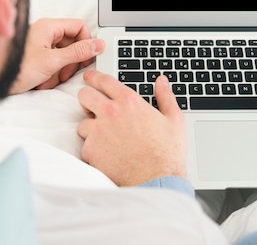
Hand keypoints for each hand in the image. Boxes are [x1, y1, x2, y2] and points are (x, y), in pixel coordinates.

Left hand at [9, 18, 104, 93]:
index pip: (79, 26)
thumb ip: (78, 52)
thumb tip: (97, 45)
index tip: (87, 58)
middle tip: (64, 73)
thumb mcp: (52, 61)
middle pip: (73, 42)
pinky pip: (54, 62)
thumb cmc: (16, 69)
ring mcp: (41, 44)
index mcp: (49, 27)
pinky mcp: (37, 56)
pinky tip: (41, 81)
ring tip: (49, 80)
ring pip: (64, 55)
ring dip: (60, 70)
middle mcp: (45, 32)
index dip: (86, 42)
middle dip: (71, 61)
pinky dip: (51, 74)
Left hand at [77, 70, 186, 185]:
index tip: (91, 77)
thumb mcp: (173, 119)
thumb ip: (165, 96)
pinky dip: (93, 149)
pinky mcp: (91, 150)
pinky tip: (107, 154)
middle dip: (88, 98)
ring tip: (106, 137)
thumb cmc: (166, 152)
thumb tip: (161, 81)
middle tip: (94, 106)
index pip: (103, 80)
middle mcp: (110, 113)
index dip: (94, 77)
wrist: (156, 179)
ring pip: (82, 122)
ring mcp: (98, 132)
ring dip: (91, 127)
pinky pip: (85, 145)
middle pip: (84, 95)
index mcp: (129, 101)